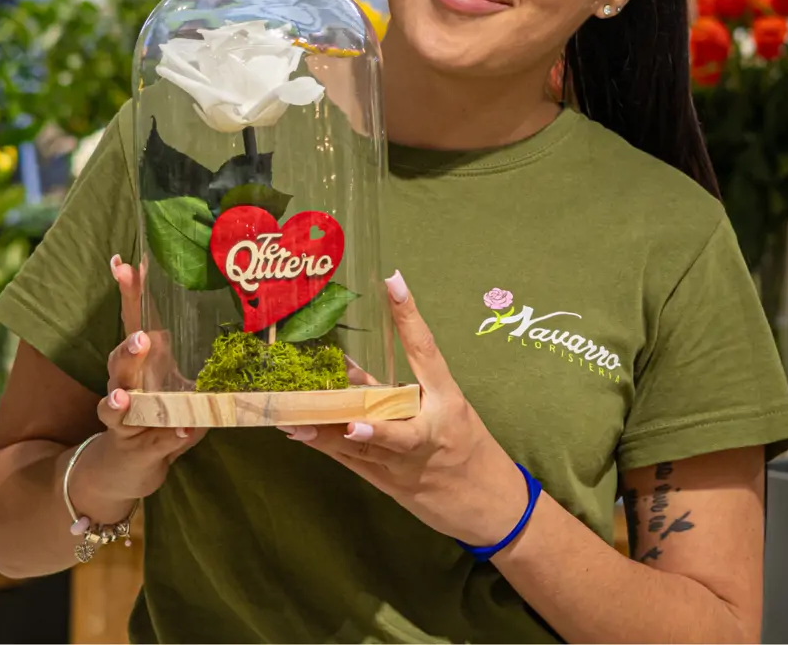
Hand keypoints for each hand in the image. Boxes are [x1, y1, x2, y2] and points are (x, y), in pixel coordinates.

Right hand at [66, 256, 206, 520]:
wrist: (128, 467)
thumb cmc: (160, 413)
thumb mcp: (181, 380)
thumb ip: (202, 355)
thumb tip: (246, 320)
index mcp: (140, 363)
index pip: (133, 322)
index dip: (129, 294)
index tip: (124, 264)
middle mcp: (125, 386)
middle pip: (120, 359)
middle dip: (129, 348)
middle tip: (141, 338)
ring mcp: (124, 420)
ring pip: (116, 405)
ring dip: (122, 398)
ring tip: (125, 396)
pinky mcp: (134, 448)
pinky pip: (154, 441)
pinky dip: (169, 437)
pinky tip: (182, 430)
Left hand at [280, 271, 528, 547]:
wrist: (492, 506)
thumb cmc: (467, 447)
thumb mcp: (446, 409)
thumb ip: (401, 391)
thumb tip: (351, 370)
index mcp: (448, 400)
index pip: (427, 351)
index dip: (409, 317)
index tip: (393, 282)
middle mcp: (428, 430)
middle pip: (390, 416)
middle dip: (363, 411)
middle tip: (333, 389)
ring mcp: (408, 462)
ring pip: (363, 446)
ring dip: (327, 432)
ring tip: (295, 419)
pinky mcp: (391, 484)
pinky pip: (354, 462)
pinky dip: (327, 447)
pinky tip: (299, 434)